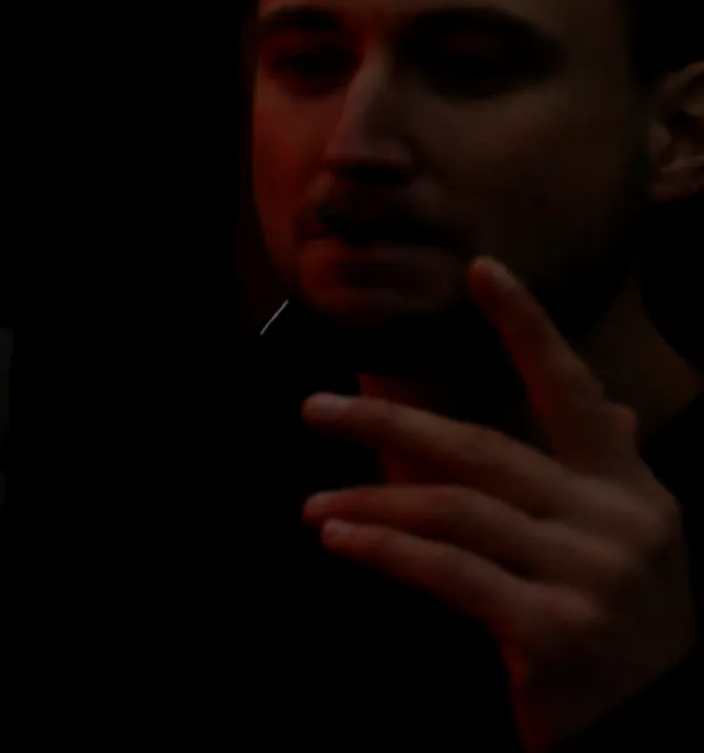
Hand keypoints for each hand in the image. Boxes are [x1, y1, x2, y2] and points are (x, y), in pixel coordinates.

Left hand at [303, 257, 695, 747]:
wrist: (662, 735)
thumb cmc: (626, 637)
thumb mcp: (634, 552)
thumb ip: (611, 478)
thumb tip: (616, 403)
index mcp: (635, 494)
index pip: (577, 394)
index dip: (531, 329)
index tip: (484, 269)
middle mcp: (620, 525)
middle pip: (482, 450)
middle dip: (389, 423)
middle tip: (315, 410)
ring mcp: (593, 578)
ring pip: (454, 511)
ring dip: (371, 503)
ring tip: (314, 505)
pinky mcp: (558, 630)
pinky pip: (449, 572)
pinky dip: (386, 550)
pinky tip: (342, 540)